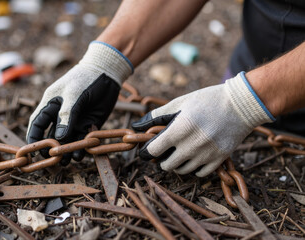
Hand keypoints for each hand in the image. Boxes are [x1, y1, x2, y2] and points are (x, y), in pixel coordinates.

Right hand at [27, 41, 132, 163]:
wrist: (108, 73)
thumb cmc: (86, 79)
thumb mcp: (74, 94)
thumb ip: (67, 115)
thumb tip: (60, 138)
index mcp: (50, 104)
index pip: (37, 124)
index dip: (34, 138)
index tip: (34, 151)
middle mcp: (60, 115)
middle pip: (52, 136)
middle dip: (52, 149)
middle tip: (54, 160)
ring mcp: (74, 121)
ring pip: (67, 140)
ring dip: (67, 151)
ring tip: (68, 162)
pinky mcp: (88, 124)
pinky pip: (81, 139)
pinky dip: (80, 148)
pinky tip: (80, 155)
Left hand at [132, 72, 274, 176]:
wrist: (241, 104)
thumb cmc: (207, 100)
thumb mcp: (179, 103)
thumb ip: (156, 116)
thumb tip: (136, 126)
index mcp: (180, 129)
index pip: (153, 151)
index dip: (146, 152)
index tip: (146, 150)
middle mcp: (193, 144)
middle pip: (166, 165)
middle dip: (160, 160)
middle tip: (163, 152)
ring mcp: (207, 154)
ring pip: (182, 171)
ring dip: (176, 164)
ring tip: (179, 153)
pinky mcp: (220, 159)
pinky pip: (200, 173)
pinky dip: (194, 168)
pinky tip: (194, 157)